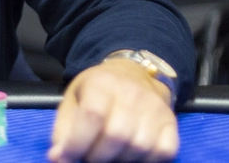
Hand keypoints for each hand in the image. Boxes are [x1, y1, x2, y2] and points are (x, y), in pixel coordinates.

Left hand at [48, 58, 177, 162]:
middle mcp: (130, 92)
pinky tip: (130, 154)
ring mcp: (154, 107)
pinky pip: (163, 152)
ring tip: (107, 155)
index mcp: (101, 82)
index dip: (78, 143)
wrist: (132, 74)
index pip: (92, 115)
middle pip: (116, 135)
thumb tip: (57, 157)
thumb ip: (63, 129)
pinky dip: (146, 161)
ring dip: (119, 160)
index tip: (67, 157)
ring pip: (139, 147)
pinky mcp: (170, 121)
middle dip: (97, 156)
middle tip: (89, 157)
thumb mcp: (74, 99)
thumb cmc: (97, 90)